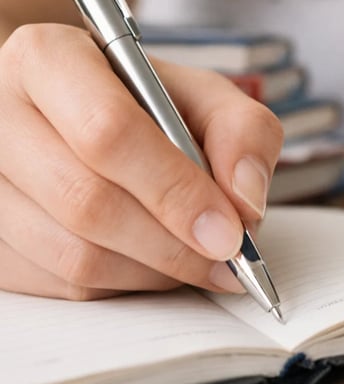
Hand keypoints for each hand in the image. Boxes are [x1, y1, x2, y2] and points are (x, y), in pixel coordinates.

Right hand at [0, 24, 282, 299]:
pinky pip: (63, 286)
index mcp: (50, 61)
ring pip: (74, 256)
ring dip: (152, 271)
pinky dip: (124, 284)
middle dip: (173, 245)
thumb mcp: (204, 96)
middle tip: (226, 257)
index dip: (176, 191)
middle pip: (88, 203)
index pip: (109, 134)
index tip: (229, 231)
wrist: (85, 113)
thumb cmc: (144, 104)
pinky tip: (151, 260)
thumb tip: (244, 203)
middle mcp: (0, 116)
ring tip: (194, 256)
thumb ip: (241, 133)